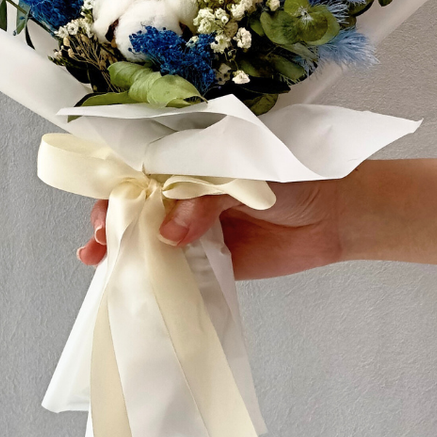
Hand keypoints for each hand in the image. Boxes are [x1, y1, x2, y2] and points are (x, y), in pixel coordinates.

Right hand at [76, 179, 344, 278]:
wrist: (337, 215)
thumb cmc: (297, 178)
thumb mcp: (246, 173)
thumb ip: (206, 198)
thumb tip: (169, 233)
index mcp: (193, 158)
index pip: (143, 164)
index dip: (118, 180)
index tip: (104, 198)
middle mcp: (187, 189)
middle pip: (135, 201)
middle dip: (112, 215)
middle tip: (103, 233)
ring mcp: (194, 225)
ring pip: (146, 234)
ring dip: (120, 245)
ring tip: (98, 256)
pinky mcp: (209, 259)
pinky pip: (173, 266)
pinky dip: (148, 273)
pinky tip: (124, 278)